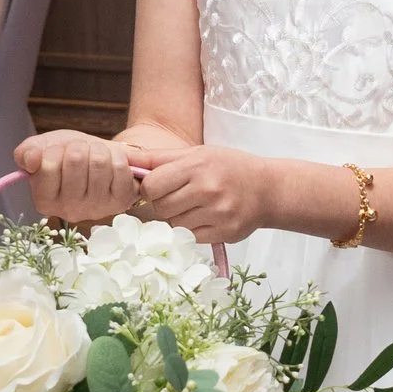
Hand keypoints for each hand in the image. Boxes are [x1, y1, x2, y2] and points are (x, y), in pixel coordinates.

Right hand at [14, 130, 136, 224]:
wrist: (98, 157)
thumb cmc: (67, 155)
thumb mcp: (41, 149)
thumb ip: (26, 153)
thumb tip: (31, 160)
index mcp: (44, 201)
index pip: (48, 165)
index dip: (55, 150)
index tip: (58, 153)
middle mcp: (70, 211)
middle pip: (75, 160)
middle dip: (78, 147)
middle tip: (80, 152)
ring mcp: (97, 209)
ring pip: (99, 162)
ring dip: (98, 149)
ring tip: (95, 155)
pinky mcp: (121, 202)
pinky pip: (120, 169)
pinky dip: (117, 156)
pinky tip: (112, 162)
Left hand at [133, 144, 272, 244]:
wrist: (268, 189)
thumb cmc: (228, 167)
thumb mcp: (197, 153)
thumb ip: (158, 158)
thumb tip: (124, 160)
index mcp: (197, 165)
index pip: (151, 186)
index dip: (151, 188)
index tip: (160, 186)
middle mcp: (207, 189)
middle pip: (161, 208)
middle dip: (164, 204)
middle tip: (180, 197)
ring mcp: (217, 213)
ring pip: (175, 225)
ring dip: (178, 218)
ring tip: (195, 206)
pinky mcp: (225, 233)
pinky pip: (191, 238)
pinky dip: (193, 230)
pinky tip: (206, 217)